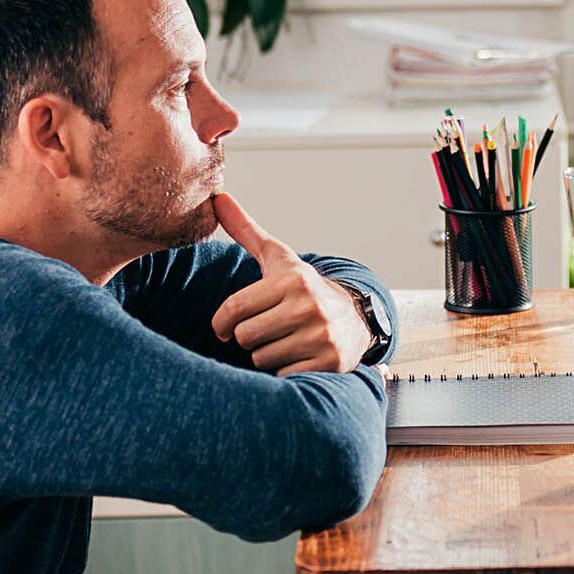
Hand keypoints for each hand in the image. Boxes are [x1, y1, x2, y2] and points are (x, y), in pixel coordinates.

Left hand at [211, 193, 371, 375]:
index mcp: (291, 280)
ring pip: (261, 358)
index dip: (222, 323)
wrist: (355, 318)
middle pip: (244, 337)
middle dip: (249, 337)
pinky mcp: (329, 362)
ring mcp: (321, 335)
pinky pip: (282, 376)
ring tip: (285, 341)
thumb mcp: (278, 259)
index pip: (232, 311)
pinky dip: (284, 371)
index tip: (226, 326)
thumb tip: (218, 197)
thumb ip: (245, 230)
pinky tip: (298, 356)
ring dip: (267, 355)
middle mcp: (309, 305)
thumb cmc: (304, 289)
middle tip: (266, 330)